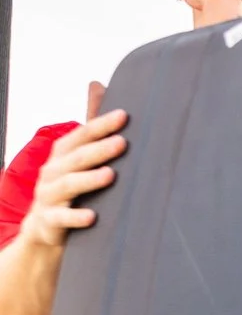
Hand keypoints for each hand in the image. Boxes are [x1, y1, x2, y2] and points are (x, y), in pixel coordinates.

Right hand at [22, 83, 126, 256]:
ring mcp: (48, 197)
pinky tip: (93, 216)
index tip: (124, 116)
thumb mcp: (78, 158)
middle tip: (123, 143)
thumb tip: (97, 85)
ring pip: (68, 185)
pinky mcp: (49, 222)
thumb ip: (90, 129)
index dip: (99, 125)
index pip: (80, 136)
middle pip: (75, 158)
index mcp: (61, 156)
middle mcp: (52, 172)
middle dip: (98, 149)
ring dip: (89, 180)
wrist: (44, 230)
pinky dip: (76, 217)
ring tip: (110, 175)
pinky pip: (61, 218)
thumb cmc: (69, 189)